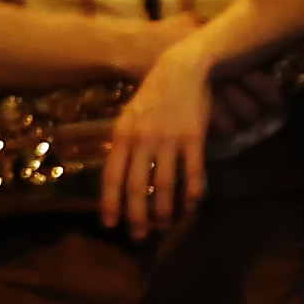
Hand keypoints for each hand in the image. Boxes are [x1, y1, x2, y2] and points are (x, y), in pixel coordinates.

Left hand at [102, 31, 219, 238]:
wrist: (183, 68)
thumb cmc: (154, 94)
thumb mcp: (130, 115)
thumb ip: (123, 144)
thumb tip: (117, 175)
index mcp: (122, 135)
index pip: (112, 176)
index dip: (110, 203)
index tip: (110, 224)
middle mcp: (142, 140)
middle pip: (136, 186)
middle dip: (136, 215)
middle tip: (139, 235)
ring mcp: (169, 139)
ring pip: (163, 184)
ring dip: (163, 210)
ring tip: (163, 224)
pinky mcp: (194, 137)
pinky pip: (193, 172)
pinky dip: (192, 192)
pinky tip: (191, 205)